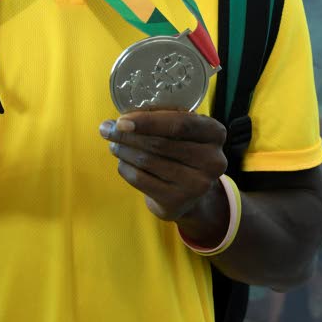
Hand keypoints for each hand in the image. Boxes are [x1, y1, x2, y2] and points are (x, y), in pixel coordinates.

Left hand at [99, 111, 227, 225]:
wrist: (190, 194)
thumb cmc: (182, 152)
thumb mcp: (183, 132)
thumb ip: (160, 119)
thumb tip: (119, 120)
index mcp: (215, 133)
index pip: (181, 123)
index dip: (149, 121)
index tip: (122, 120)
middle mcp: (212, 160)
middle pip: (160, 143)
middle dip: (127, 135)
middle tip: (107, 129)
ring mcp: (197, 184)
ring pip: (147, 161)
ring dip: (123, 150)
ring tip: (113, 144)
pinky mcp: (177, 201)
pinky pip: (141, 179)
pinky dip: (125, 168)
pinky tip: (122, 162)